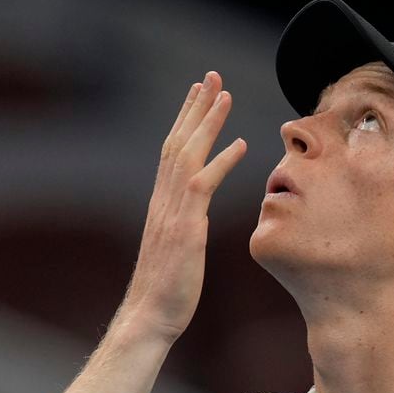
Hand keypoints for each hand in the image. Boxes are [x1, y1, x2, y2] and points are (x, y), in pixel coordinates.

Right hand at [115, 71, 246, 342]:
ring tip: (223, 93)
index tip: (197, 95)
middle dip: (194, 108)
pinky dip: (222, 161)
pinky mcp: (185, 228)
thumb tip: (195, 220)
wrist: (151, 315)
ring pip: (187, 154)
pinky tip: (241, 144)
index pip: (173, 152)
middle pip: (177, 142)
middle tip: (210, 77)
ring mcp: (172, 211)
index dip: (186, 121)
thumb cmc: (167, 288)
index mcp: (163, 203)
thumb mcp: (177, 250)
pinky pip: (203, 185)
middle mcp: (164, 200)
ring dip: (206, 122)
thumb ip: (184, 227)